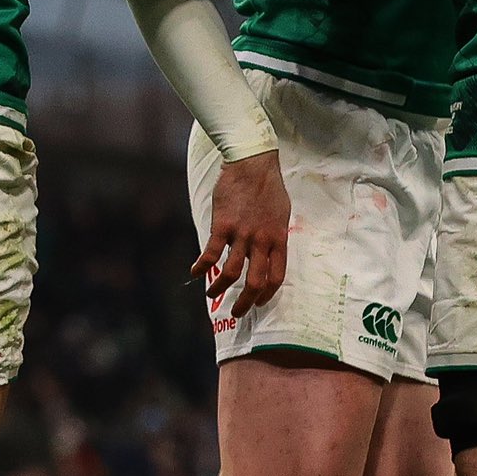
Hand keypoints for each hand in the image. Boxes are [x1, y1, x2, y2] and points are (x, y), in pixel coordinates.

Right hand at [193, 149, 288, 316]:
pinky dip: (202, 266)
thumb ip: (274, 235)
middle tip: (236, 311)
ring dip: (220, 288)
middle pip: (255, 281)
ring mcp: (241, 234)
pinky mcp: (222, 225)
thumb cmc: (268, 186)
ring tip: (212, 295)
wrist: (252, 163)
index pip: (276, 276)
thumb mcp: (281, 213)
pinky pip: (211, 253)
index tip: (258, 302)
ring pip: (231, 272)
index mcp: (278, 239)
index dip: (267, 295)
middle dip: (245, 301)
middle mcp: (261, 241)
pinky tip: (195, 273)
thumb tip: (270, 250)